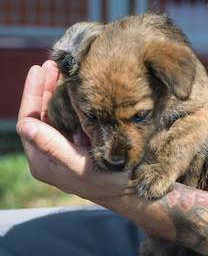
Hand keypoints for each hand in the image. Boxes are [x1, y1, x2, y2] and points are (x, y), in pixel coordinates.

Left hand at [16, 61, 133, 203]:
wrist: (134, 192)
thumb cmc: (110, 182)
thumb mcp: (80, 165)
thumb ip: (52, 146)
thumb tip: (24, 124)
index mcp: (42, 160)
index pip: (29, 119)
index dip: (32, 93)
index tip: (39, 69)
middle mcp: (49, 152)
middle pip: (40, 113)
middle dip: (43, 87)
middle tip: (51, 63)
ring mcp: (64, 147)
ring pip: (55, 113)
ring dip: (56, 91)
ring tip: (60, 69)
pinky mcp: (79, 144)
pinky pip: (70, 117)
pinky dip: (72, 100)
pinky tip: (77, 87)